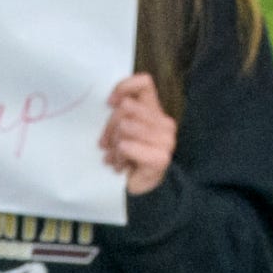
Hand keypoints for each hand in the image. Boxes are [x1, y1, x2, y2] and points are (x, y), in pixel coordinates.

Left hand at [100, 70, 174, 194]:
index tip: (109, 103)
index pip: (144, 83)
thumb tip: (111, 103)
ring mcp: (166, 140)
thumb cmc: (131, 158)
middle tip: (106, 145)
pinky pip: (127, 146)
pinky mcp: (161, 157)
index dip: (124, 87)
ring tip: (114, 158)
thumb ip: (121, 113)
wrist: (144, 189)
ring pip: (125, 126)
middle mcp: (165, 123)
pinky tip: (121, 166)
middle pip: (127, 107)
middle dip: (110, 127)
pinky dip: (119, 156)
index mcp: (156, 112)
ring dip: (114, 146)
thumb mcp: (122, 130)